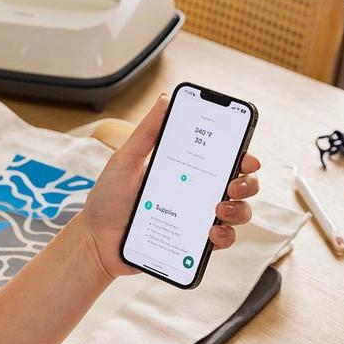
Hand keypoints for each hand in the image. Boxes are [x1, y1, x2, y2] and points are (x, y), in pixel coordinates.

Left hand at [79, 93, 261, 278]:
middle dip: (247, 183)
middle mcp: (197, 192)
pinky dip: (225, 236)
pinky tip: (211, 232)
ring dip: (239, 210)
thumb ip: (146, 133)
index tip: (246, 157)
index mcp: (186, 168)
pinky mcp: (193, 243)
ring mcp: (197, 218)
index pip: (223, 157)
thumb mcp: (124, 161)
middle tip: (232, 185)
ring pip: (238, 213)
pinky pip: (222, 240)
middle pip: (240, 184)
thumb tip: (165, 99)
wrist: (96, 239)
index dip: (243, 155)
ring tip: (219, 210)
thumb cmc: (108, 199)